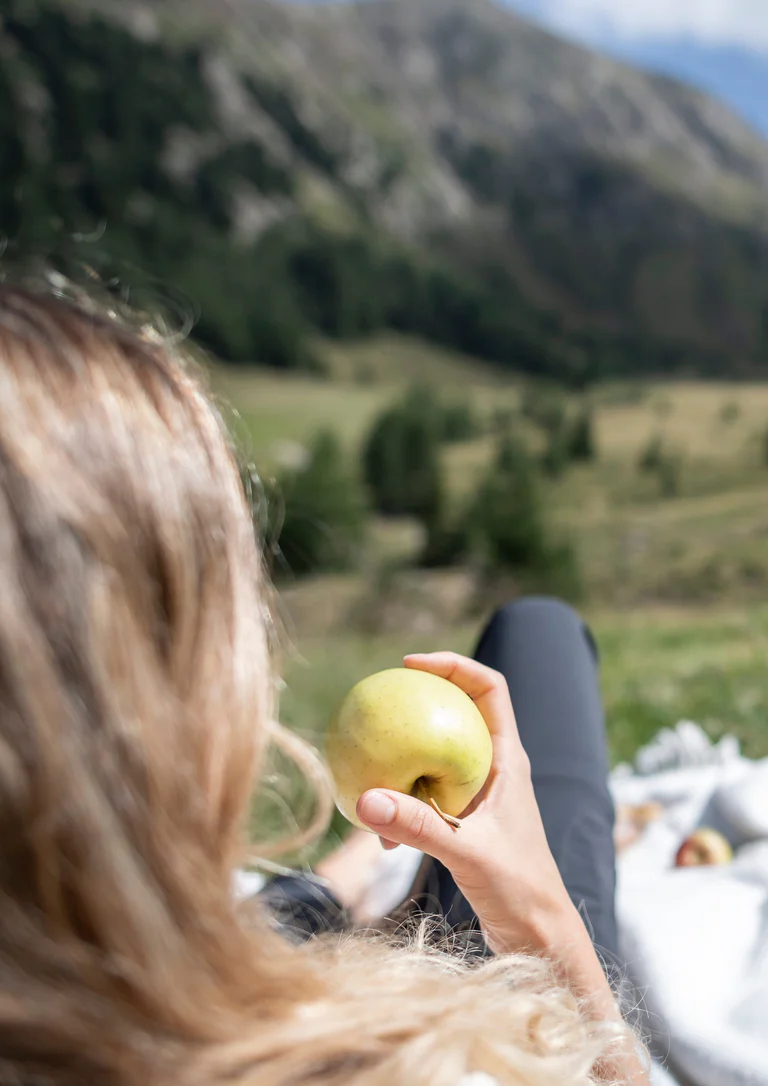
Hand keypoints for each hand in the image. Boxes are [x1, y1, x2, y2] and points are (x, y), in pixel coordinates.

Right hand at [356, 653, 650, 1080]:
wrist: (538, 937)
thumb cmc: (519, 889)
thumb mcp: (467, 852)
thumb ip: (418, 826)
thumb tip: (366, 799)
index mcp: (506, 758)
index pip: (489, 688)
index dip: (454, 665)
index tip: (410, 665)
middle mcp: (494, 768)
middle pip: (457, 713)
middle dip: (419, 702)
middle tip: (378, 703)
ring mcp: (479, 795)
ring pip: (437, 756)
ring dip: (405, 760)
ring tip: (371, 768)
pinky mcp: (465, 823)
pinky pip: (426, 796)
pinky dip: (403, 804)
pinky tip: (381, 832)